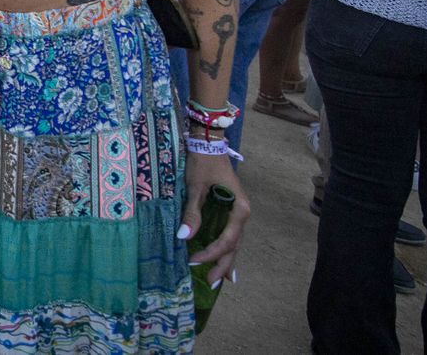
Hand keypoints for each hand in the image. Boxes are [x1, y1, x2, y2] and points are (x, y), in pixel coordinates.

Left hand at [182, 152, 248, 282]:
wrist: (209, 144)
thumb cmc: (203, 164)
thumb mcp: (196, 187)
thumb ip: (192, 213)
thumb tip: (183, 237)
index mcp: (240, 210)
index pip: (226, 240)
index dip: (210, 253)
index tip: (192, 260)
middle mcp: (243, 215)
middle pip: (234, 246)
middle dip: (222, 265)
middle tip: (211, 284)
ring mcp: (238, 214)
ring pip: (234, 242)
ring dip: (225, 260)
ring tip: (218, 280)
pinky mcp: (231, 211)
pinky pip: (230, 234)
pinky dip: (226, 248)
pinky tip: (224, 261)